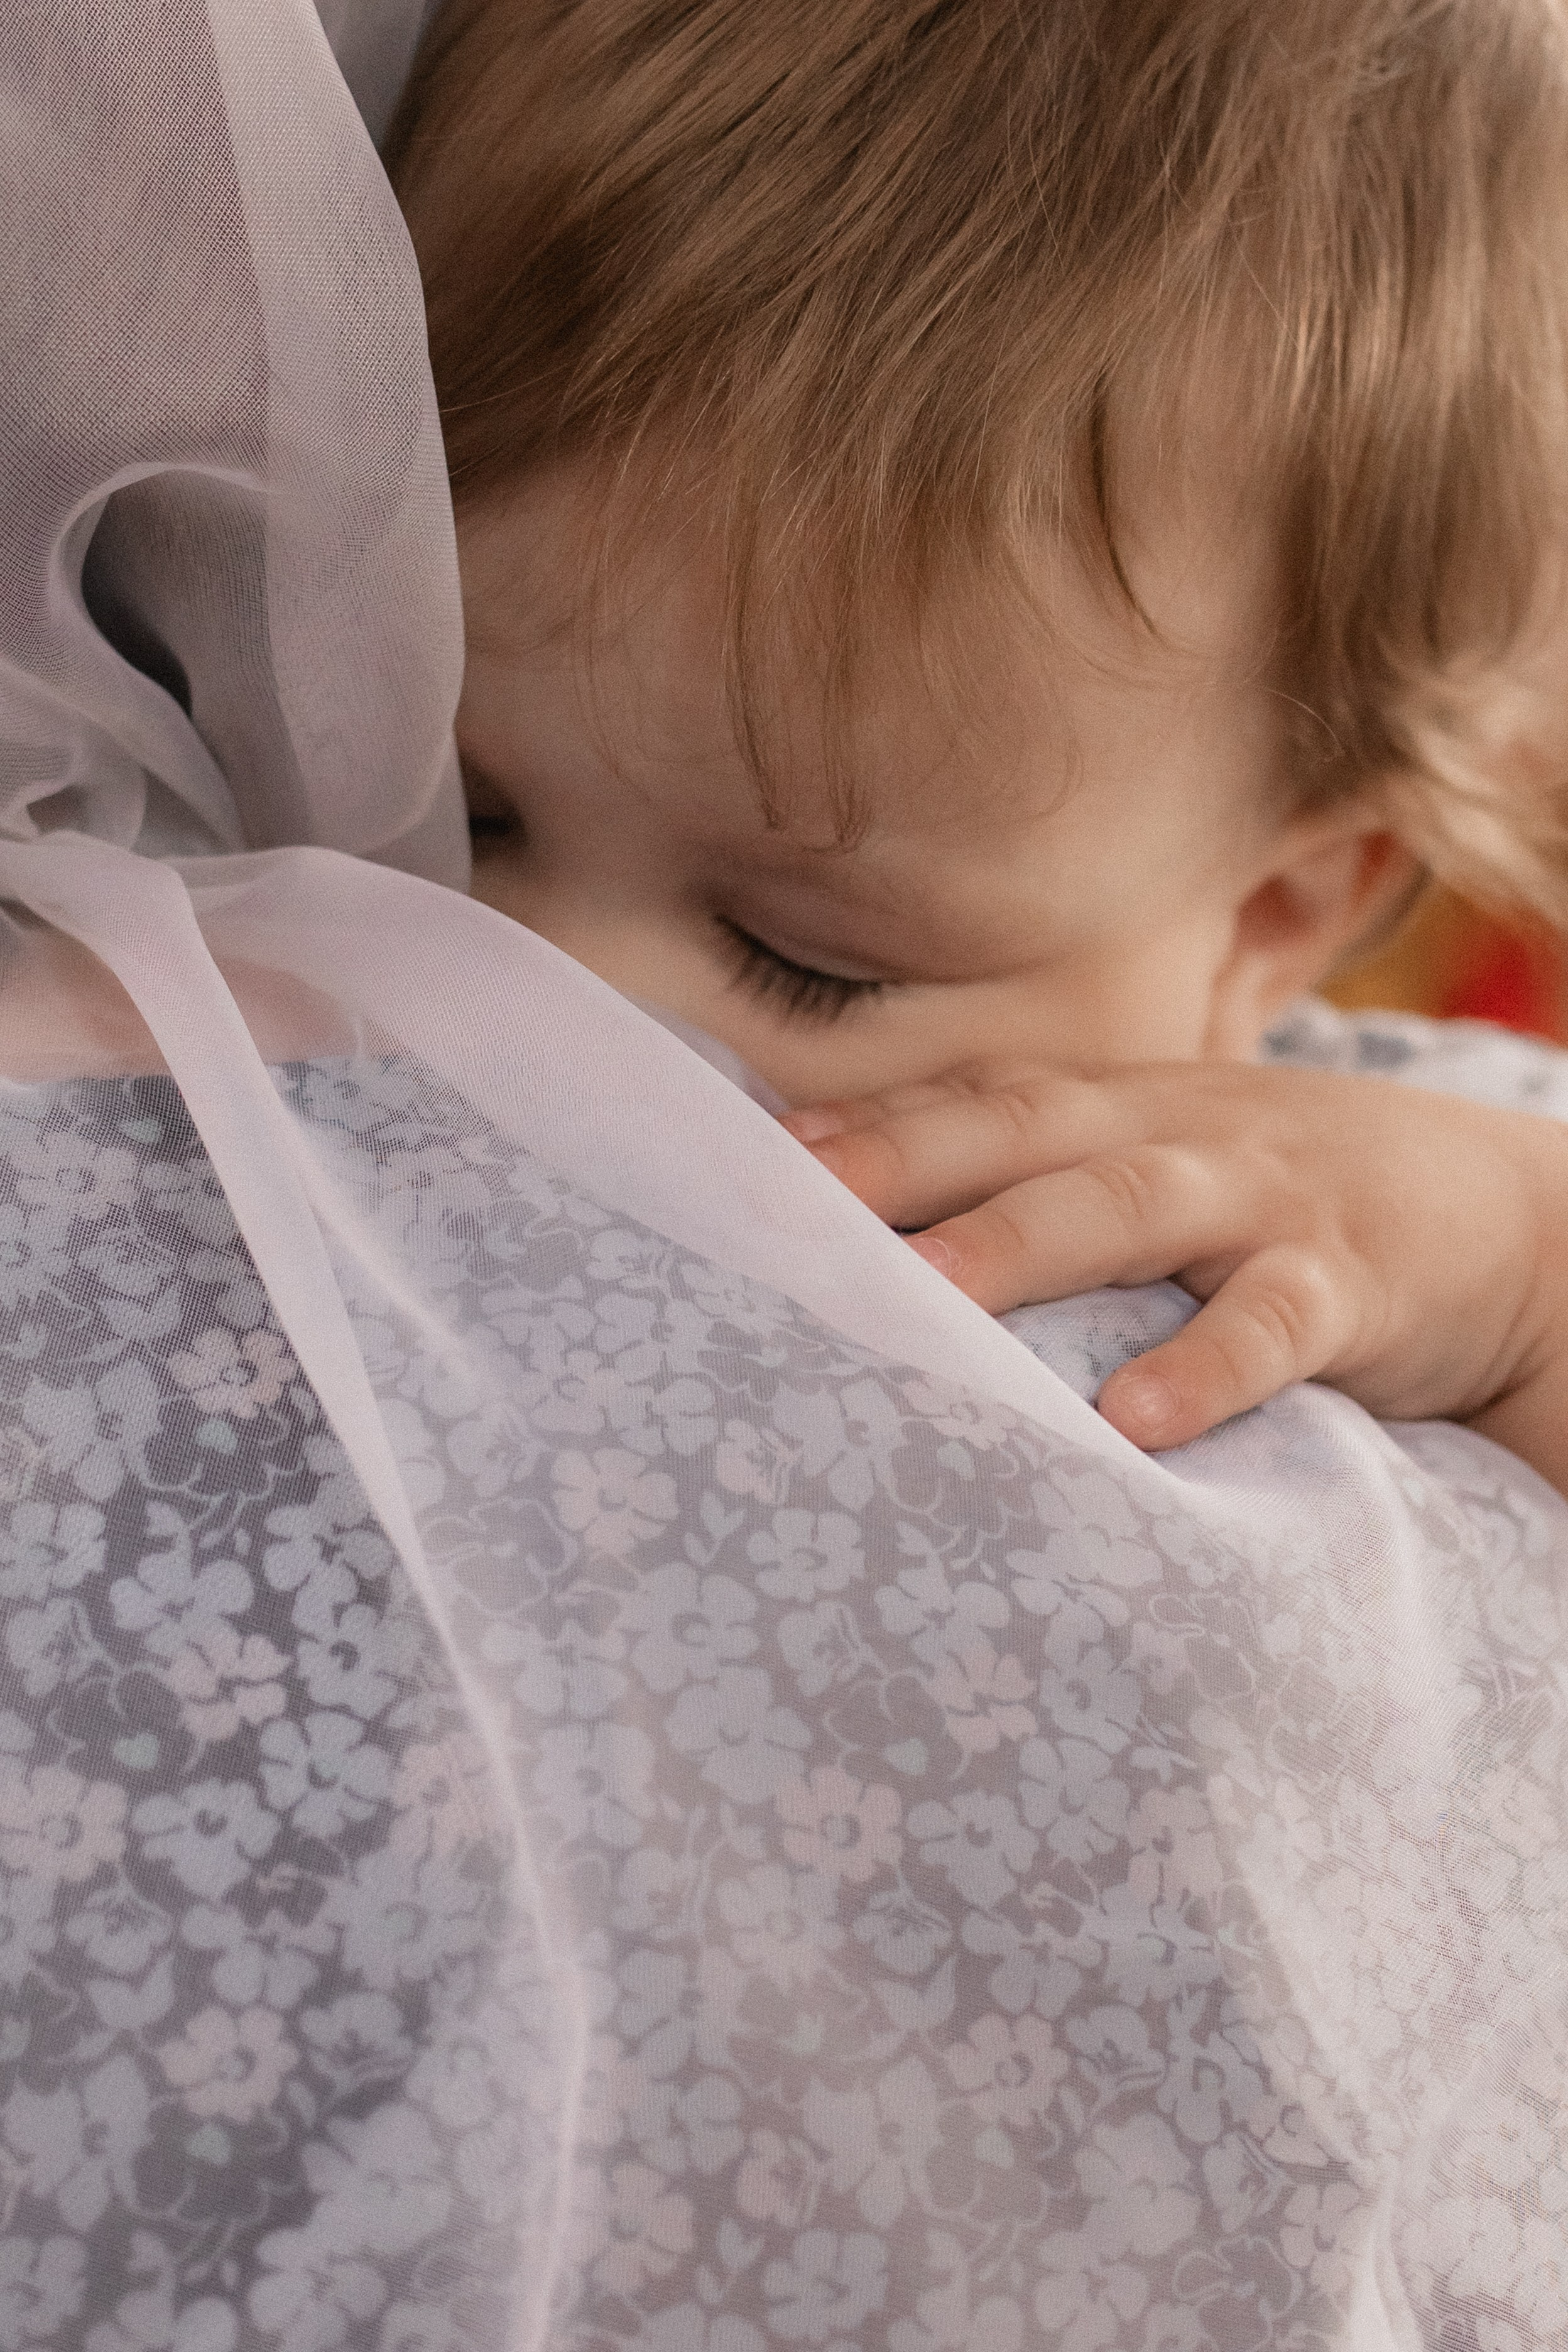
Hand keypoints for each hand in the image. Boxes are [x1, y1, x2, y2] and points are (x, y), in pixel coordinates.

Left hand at [783, 1058, 1567, 1488]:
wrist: (1504, 1213)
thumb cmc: (1286, 1198)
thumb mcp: (1173, 1163)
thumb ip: (1052, 1180)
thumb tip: (887, 1230)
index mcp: (1125, 1106)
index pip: (981, 1099)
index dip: (872, 1121)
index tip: (753, 1157)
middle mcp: (1178, 1132)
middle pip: (1026, 1134)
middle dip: (906, 1164)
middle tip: (792, 1212)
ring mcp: (1264, 1199)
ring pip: (1129, 1208)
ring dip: (1023, 1247)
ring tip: (928, 1297)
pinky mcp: (1349, 1283)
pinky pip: (1273, 1324)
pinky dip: (1204, 1368)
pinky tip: (1134, 1423)